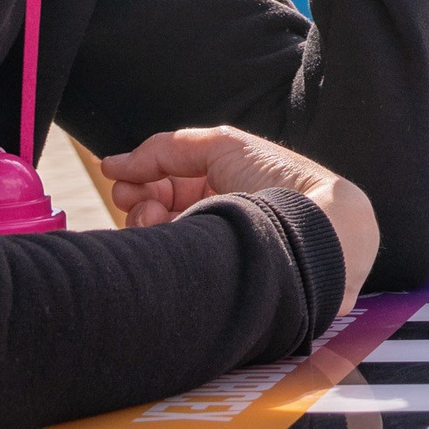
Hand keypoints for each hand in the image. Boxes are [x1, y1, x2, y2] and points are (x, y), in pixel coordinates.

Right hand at [102, 126, 378, 312]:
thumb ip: (163, 150)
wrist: (318, 227)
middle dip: (138, 207)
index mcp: (218, 187)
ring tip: (157, 220)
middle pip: (153, 216)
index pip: (161, 188)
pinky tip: (171, 240)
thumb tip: (110, 164)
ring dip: (146, 228)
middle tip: (137, 204)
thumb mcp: (220, 147)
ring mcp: (215, 250)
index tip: (124, 188)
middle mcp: (215, 218)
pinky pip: (175, 268)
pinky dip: (163, 252)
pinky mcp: (217, 281)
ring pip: (160, 243)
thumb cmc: (279, 180)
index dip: (137, 185)